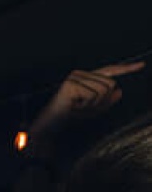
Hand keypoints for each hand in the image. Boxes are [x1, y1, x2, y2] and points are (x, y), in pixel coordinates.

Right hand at [28, 60, 142, 151]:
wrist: (51, 125)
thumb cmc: (70, 117)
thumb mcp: (92, 110)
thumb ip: (106, 101)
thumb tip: (119, 91)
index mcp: (86, 76)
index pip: (110, 71)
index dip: (126, 69)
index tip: (141, 65)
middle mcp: (80, 73)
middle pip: (110, 84)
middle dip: (103, 101)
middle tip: (84, 108)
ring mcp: (75, 77)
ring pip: (103, 90)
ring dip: (94, 104)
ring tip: (78, 108)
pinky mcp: (71, 84)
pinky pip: (93, 95)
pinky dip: (86, 105)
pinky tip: (74, 107)